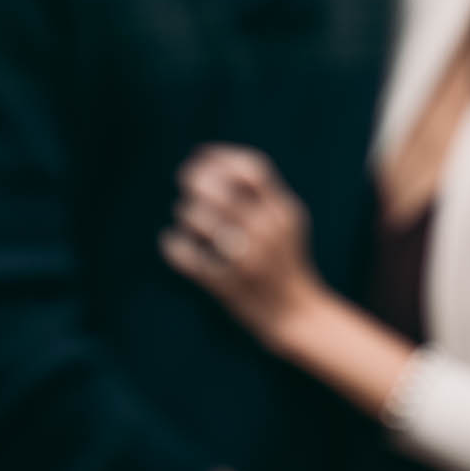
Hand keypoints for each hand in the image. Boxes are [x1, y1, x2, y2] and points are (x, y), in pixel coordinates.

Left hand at [162, 144, 326, 350]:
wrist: (297, 314)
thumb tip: (214, 160)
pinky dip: (173, 245)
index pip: (251, 169)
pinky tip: (172, 242)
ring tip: (186, 218)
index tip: (200, 155)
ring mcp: (247, 259)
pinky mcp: (227, 285)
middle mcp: (267, 232)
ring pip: (199, 219)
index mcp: (284, 212)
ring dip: (185, 213)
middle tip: (185, 181)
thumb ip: (261, 193)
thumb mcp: (286, 222)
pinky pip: (187, 256)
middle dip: (195, 179)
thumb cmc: (285, 261)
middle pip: (221, 189)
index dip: (221, 157)